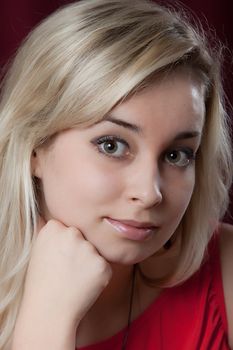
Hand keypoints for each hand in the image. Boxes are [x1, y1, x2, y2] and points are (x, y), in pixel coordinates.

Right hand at [12, 219, 111, 348]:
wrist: (49, 312)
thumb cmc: (42, 283)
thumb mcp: (38, 250)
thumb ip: (50, 232)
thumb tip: (51, 217)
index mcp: (53, 228)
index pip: (68, 228)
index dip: (64, 245)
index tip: (57, 258)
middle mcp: (72, 234)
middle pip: (83, 237)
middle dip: (79, 251)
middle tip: (66, 270)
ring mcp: (88, 249)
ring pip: (95, 251)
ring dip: (90, 263)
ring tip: (74, 279)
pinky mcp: (103, 264)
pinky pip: (104, 266)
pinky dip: (98, 275)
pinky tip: (84, 285)